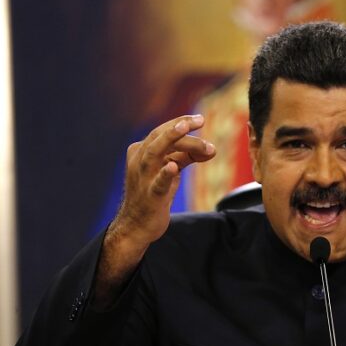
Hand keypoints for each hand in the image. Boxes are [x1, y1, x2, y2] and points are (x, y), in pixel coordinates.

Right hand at [112, 114, 215, 245]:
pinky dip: (164, 174)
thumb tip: (209, 148)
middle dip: (179, 126)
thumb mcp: (170, 171)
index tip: (200, 119)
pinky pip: (157, 183)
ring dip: (170, 139)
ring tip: (184, 128)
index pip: (162, 131)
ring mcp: (143, 178)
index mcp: (142, 152)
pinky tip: (172, 167)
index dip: (181, 123)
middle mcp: (139, 161)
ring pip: (154, 153)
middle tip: (200, 120)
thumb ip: (185, 157)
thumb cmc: (154, 195)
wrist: (136, 226)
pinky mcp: (150, 196)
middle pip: (159, 137)